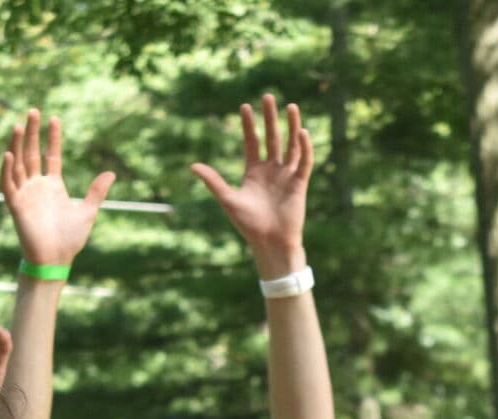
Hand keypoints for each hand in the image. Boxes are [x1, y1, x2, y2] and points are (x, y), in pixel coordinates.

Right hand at [1, 109, 115, 268]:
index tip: (54, 118)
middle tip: (33, 111)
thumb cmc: (70, 239)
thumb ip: (96, 191)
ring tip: (19, 125)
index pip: (50, 155)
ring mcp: (25, 194)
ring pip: (18, 164)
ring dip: (17, 145)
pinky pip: (8, 185)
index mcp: (53, 186)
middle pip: (32, 153)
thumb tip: (111, 173)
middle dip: (32, 132)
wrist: (56, 259)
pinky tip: (9, 154)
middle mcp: (37, 186)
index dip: (52, 137)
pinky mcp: (16, 205)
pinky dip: (7, 170)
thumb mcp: (88, 212)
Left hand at [189, 94, 313, 278]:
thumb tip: (193, 165)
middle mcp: (271, 170)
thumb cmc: (249, 226)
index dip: (249, 125)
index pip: (252, 142)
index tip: (245, 106)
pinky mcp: (299, 183)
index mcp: (254, 173)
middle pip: (272, 138)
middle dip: (270, 118)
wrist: (270, 243)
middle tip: (268, 96)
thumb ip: (213, 181)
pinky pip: (304, 162)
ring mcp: (286, 175)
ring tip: (290, 106)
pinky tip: (302, 132)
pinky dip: (305, 147)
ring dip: (292, 126)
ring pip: (290, 145)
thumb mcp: (228, 200)